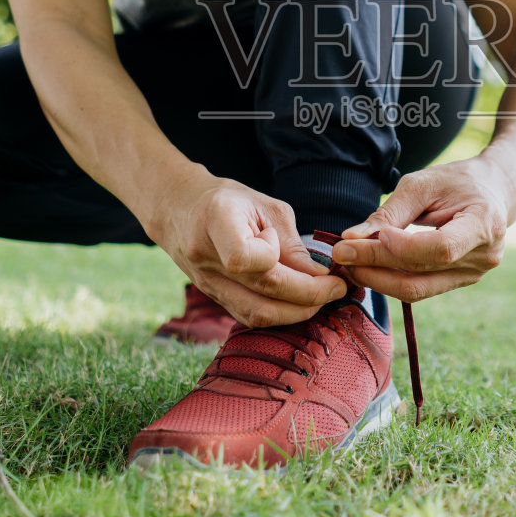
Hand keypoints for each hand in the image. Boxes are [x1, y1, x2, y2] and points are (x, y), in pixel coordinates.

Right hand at [151, 169, 346, 326]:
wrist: (178, 208)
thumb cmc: (228, 200)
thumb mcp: (263, 205)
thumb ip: (290, 242)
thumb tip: (320, 276)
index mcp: (216, 221)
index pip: (247, 258)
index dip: (276, 258)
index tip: (289, 246)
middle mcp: (205, 257)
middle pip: (261, 294)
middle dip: (308, 297)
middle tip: (337, 289)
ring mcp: (205, 283)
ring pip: (256, 315)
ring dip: (297, 312)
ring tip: (323, 298)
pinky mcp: (211, 297)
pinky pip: (249, 316)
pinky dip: (279, 314)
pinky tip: (300, 303)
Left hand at [330, 159, 508, 301]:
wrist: (494, 192)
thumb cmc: (457, 181)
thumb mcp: (423, 184)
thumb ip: (389, 212)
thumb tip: (351, 238)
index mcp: (484, 225)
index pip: (440, 249)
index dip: (399, 248)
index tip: (362, 238)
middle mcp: (483, 258)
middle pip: (421, 275)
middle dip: (375, 266)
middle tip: (340, 254)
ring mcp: (473, 275)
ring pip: (416, 289)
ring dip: (377, 278)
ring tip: (349, 262)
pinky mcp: (459, 282)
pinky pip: (419, 288)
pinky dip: (389, 279)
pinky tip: (368, 267)